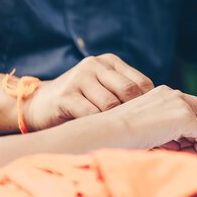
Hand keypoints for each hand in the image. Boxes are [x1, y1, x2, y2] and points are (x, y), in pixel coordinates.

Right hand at [23, 54, 154, 130]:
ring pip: (112, 105)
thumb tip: (159, 110)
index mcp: (109, 62)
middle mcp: (95, 65)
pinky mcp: (66, 95)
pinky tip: (98, 133)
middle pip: (129, 91)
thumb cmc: (79, 102)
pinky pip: (92, 115)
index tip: (146, 122)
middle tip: (134, 132)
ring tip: (116, 135)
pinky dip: (98, 127)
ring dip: (115, 123)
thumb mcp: (103, 89)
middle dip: (134, 114)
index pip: (142, 82)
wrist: (37, 104)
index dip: (148, 104)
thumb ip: (125, 93)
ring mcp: (79, 78)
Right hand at [109, 85, 196, 154]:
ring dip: (194, 143)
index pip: (188, 104)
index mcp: (162, 93)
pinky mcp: (187, 119)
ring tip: (176, 153)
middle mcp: (174, 95)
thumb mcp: (146, 122)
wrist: (114, 130)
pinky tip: (184, 154)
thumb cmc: (121, 130)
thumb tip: (178, 142)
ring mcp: (181, 105)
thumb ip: (164, 126)